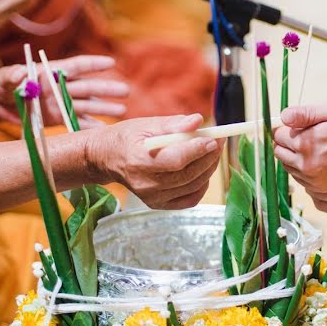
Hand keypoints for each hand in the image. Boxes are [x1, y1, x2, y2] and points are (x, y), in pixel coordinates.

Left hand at [0, 55, 129, 126]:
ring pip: (86, 105)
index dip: (93, 64)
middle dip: (106, 89)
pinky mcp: (56, 119)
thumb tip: (19, 74)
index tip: (110, 62)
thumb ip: (11, 75)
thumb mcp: (1, 78)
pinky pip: (76, 123)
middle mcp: (58, 87)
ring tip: (121, 111)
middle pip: (87, 87)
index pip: (75, 66)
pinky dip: (89, 127)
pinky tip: (104, 131)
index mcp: (49, 73)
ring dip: (104, 108)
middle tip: (125, 91)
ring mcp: (59, 104)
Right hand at [89, 114, 223, 208]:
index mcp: (139, 160)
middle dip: (209, 157)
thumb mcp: (147, 124)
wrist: (108, 159)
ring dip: (208, 168)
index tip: (213, 138)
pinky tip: (202, 170)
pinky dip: (202, 185)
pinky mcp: (158, 204)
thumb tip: (198, 121)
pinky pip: (190, 199)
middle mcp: (145, 183)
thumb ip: (174, 124)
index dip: (197, 150)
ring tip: (212, 152)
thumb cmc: (129, 138)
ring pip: (192, 186)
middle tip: (219, 141)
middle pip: (188, 174)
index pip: (175, 160)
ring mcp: (152, 197)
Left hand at [273, 98, 326, 196]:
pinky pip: (300, 179)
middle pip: (279, 152)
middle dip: (287, 142)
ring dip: (294, 156)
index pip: (278, 135)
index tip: (298, 125)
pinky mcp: (321, 188)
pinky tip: (318, 159)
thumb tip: (283, 117)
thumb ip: (305, 112)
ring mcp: (313, 179)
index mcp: (306, 142)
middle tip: (305, 134)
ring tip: (314, 146)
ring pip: (288, 167)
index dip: (286, 127)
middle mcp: (306, 164)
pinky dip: (304, 169)